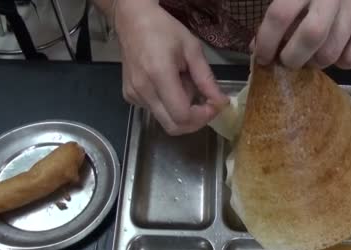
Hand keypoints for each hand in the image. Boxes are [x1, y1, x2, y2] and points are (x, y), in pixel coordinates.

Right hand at [114, 1, 227, 134]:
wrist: (132, 21)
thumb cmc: (164, 30)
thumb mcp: (192, 49)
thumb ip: (206, 79)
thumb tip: (221, 102)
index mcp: (159, 74)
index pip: (182, 115)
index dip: (202, 117)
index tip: (214, 106)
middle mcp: (143, 90)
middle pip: (173, 127)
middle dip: (194, 122)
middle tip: (206, 106)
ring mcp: (134, 95)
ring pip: (165, 120)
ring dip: (181, 111)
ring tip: (184, 85)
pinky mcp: (129, 96)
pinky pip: (155, 111)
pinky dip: (169, 105)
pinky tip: (170, 85)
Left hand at [254, 0, 350, 68]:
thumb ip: (280, 11)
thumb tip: (258, 46)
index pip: (280, 15)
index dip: (267, 42)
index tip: (262, 57)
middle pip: (309, 38)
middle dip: (293, 58)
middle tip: (288, 60)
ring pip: (330, 53)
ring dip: (316, 62)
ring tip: (313, 54)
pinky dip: (340, 62)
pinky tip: (338, 49)